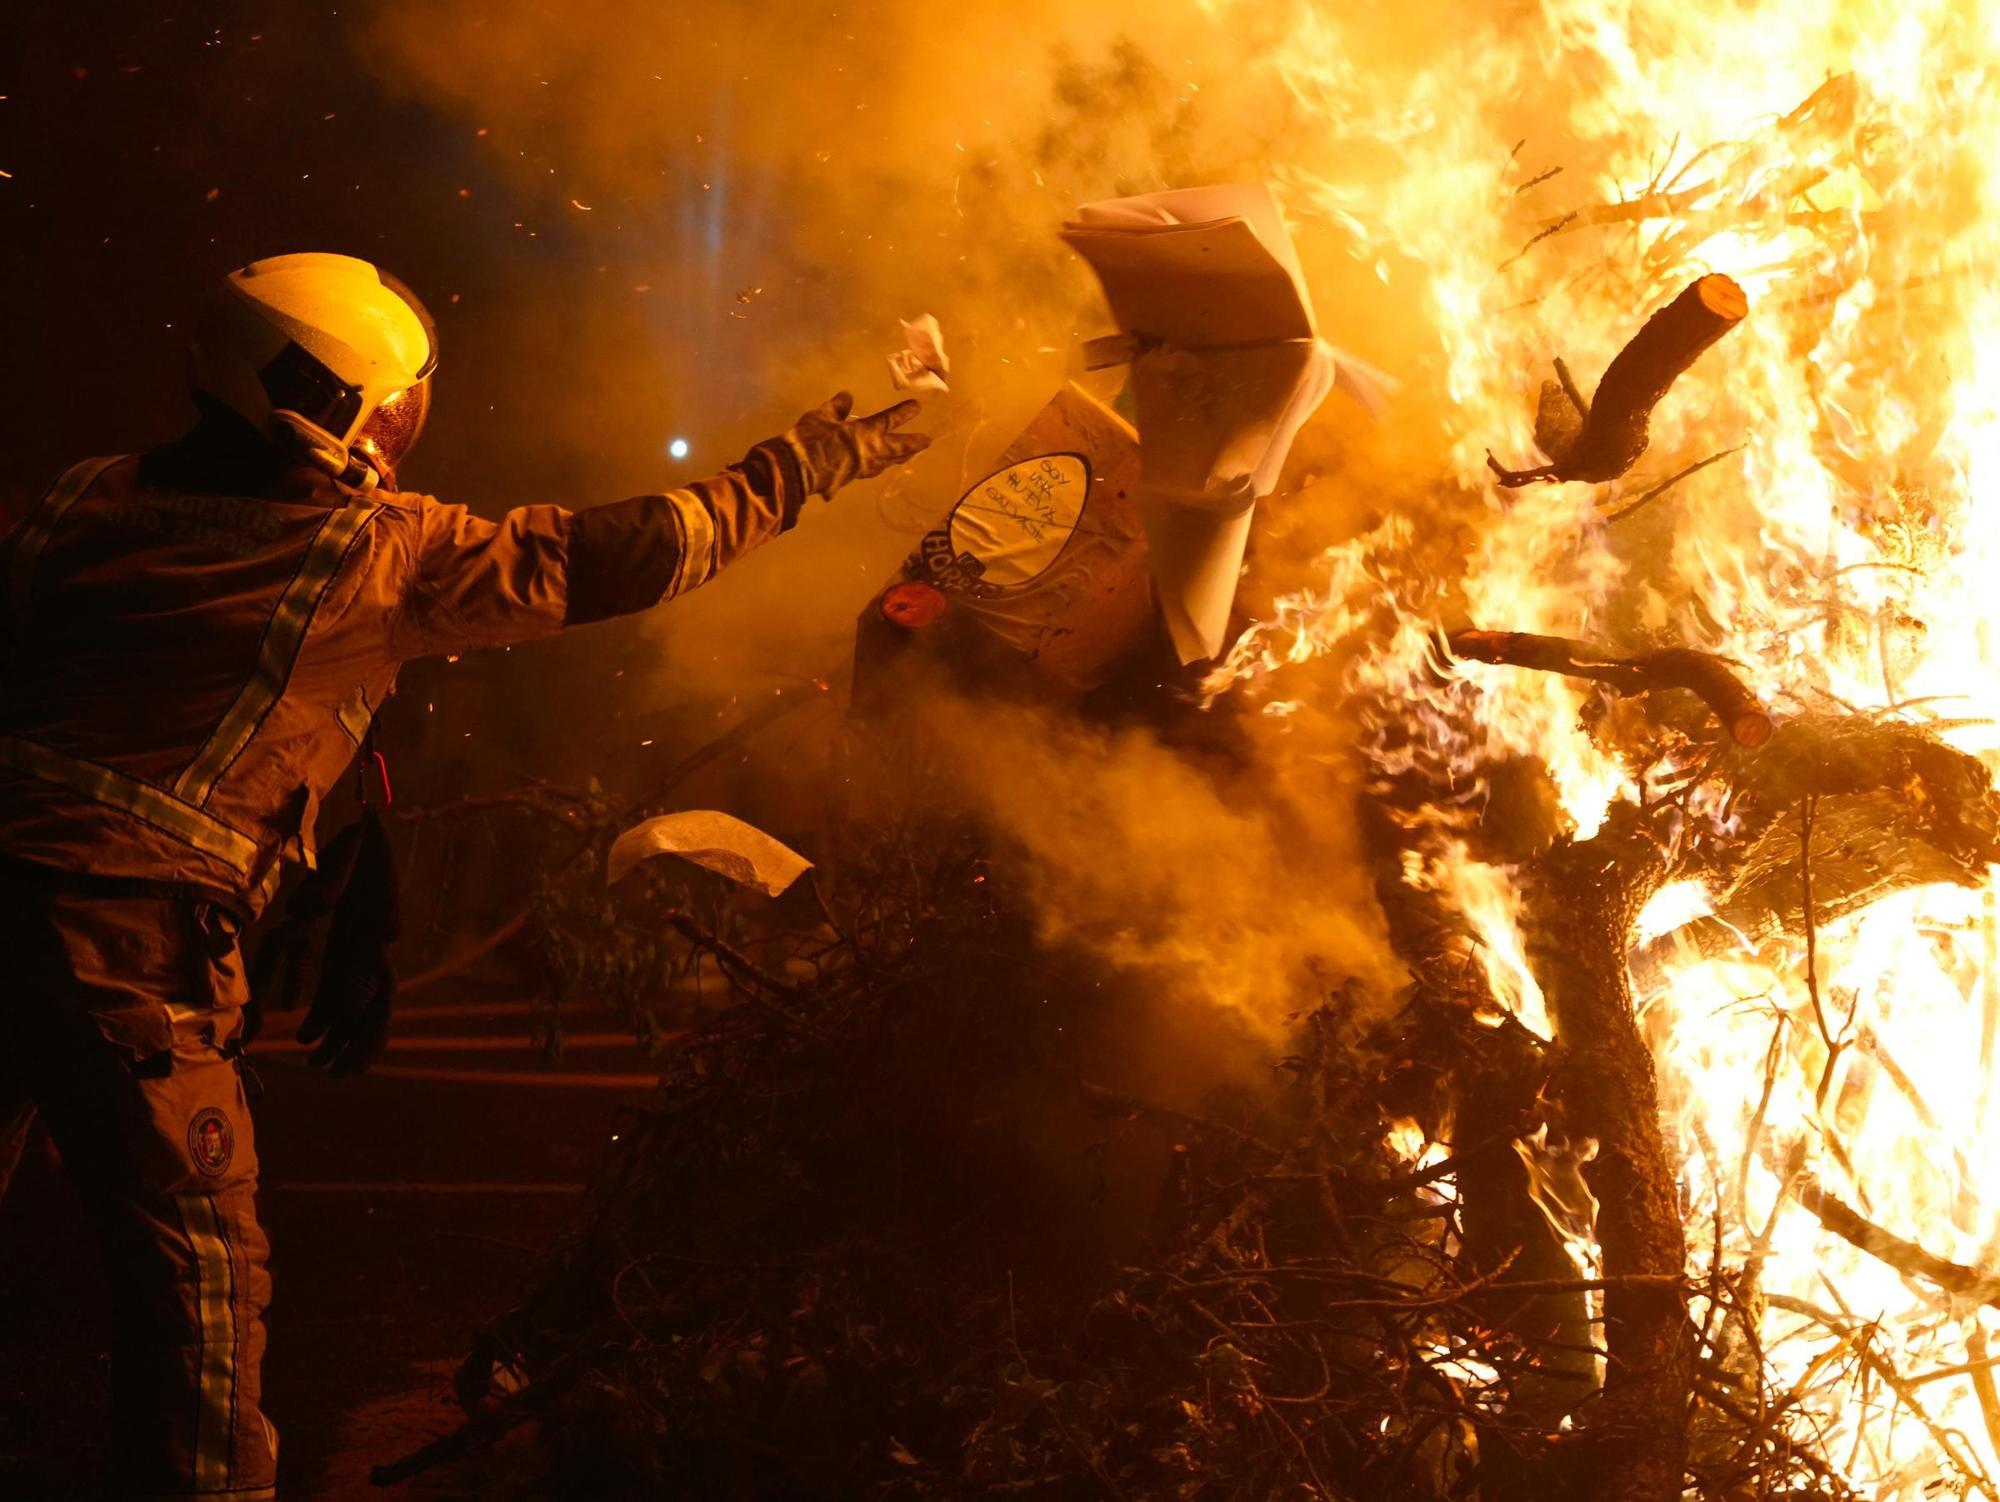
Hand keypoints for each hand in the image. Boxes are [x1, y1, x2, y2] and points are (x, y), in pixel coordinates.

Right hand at [789, 392, 929, 497]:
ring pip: (889, 462)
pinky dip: (881, 466)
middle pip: (899, 447)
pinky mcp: (853, 478)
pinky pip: (873, 470)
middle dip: (914, 443)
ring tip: (909, 455)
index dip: (905, 412)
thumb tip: (847, 397)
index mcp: (866, 432)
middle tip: (927, 441)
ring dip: (901, 457)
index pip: (890, 419)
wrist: (798, 471)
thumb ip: (837, 407)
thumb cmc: (810, 439)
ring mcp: (864, 467)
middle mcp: (871, 451)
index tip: (917, 406)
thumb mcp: (822, 416)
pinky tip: (881, 466)